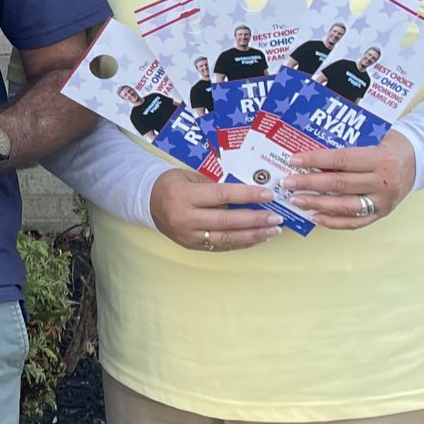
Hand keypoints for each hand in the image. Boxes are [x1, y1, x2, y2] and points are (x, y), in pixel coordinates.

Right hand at [150, 169, 284, 252]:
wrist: (147, 203)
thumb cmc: (172, 185)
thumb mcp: (189, 177)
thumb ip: (215, 186)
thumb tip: (247, 193)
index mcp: (184, 196)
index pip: (221, 195)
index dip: (247, 195)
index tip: (268, 195)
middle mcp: (186, 218)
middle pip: (227, 221)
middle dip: (255, 220)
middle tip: (276, 217)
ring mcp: (189, 235)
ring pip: (226, 238)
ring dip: (253, 235)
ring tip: (273, 230)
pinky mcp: (193, 246)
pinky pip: (221, 246)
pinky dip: (242, 242)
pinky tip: (257, 238)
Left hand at [282, 131, 416, 230]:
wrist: (418, 159)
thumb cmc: (389, 145)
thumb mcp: (372, 138)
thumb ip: (346, 147)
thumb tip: (310, 154)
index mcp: (380, 158)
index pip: (342, 160)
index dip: (315, 160)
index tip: (294, 161)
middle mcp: (383, 182)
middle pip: (339, 184)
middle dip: (309, 184)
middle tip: (287, 183)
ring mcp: (383, 201)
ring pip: (345, 206)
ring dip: (317, 204)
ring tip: (296, 200)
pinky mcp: (382, 214)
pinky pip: (354, 222)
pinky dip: (333, 221)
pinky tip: (315, 216)